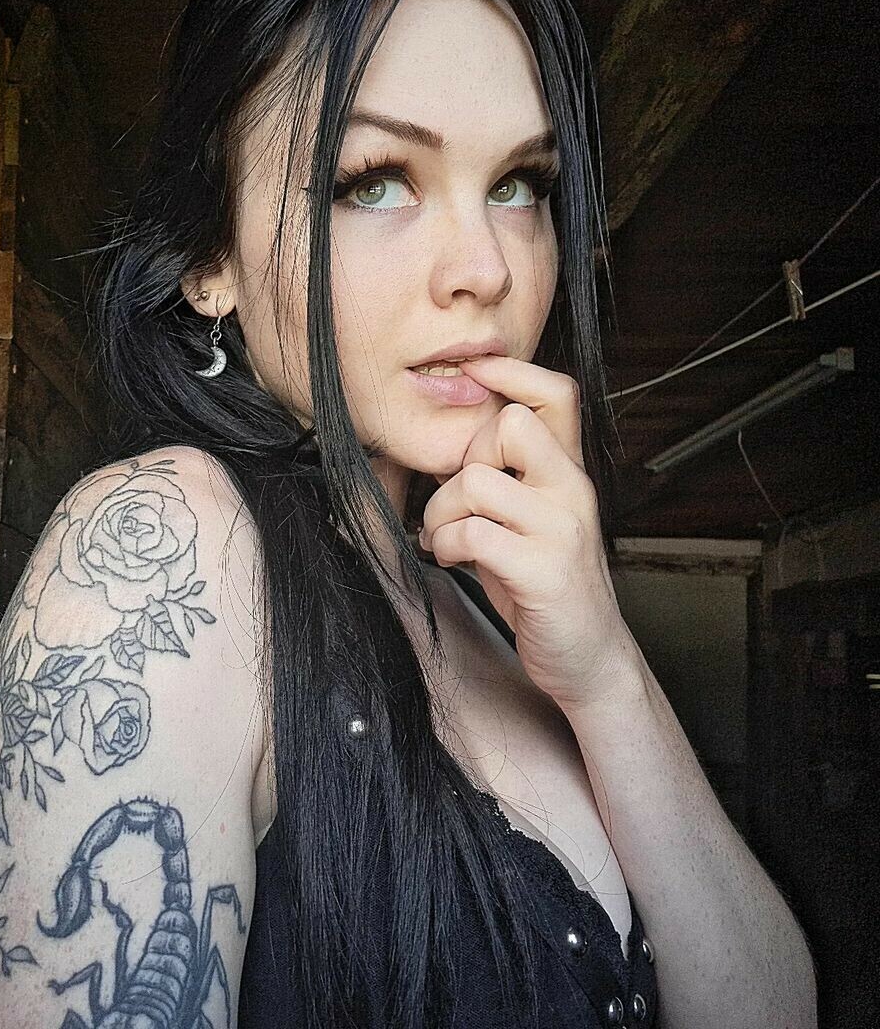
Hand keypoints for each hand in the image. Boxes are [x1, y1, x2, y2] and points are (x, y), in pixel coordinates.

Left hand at [419, 355, 639, 711]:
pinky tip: (451, 559)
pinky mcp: (544, 570)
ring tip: (441, 536)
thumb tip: (445, 449)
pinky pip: (472, 533)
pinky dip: (446, 545)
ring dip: (441, 512)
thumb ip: (503, 481)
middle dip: (461, 459)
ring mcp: (561, 529)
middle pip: (508, 425)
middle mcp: (573, 491)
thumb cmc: (545, 585)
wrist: (588, 658)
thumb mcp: (529, 522)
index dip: (513, 371)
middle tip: (453, 501)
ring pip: (477, 481)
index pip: (557, 394)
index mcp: (569, 473)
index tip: (473, 373)